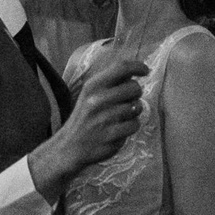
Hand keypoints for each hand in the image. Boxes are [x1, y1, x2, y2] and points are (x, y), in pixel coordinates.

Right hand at [30, 46, 146, 192]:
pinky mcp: (111, 135)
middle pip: (134, 87)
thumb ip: (110, 82)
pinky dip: (131, 127)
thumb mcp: (90, 94)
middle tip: (127, 101)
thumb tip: (134, 71)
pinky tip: (119, 129)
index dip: (138, 66)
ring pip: (137, 107)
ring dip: (133, 112)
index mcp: (92, 85)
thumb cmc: (85, 118)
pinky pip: (135, 125)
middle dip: (136, 94)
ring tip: (120, 117)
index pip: (122, 67)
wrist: (69, 147)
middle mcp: (97, 99)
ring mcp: (104, 118)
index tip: (146, 70)